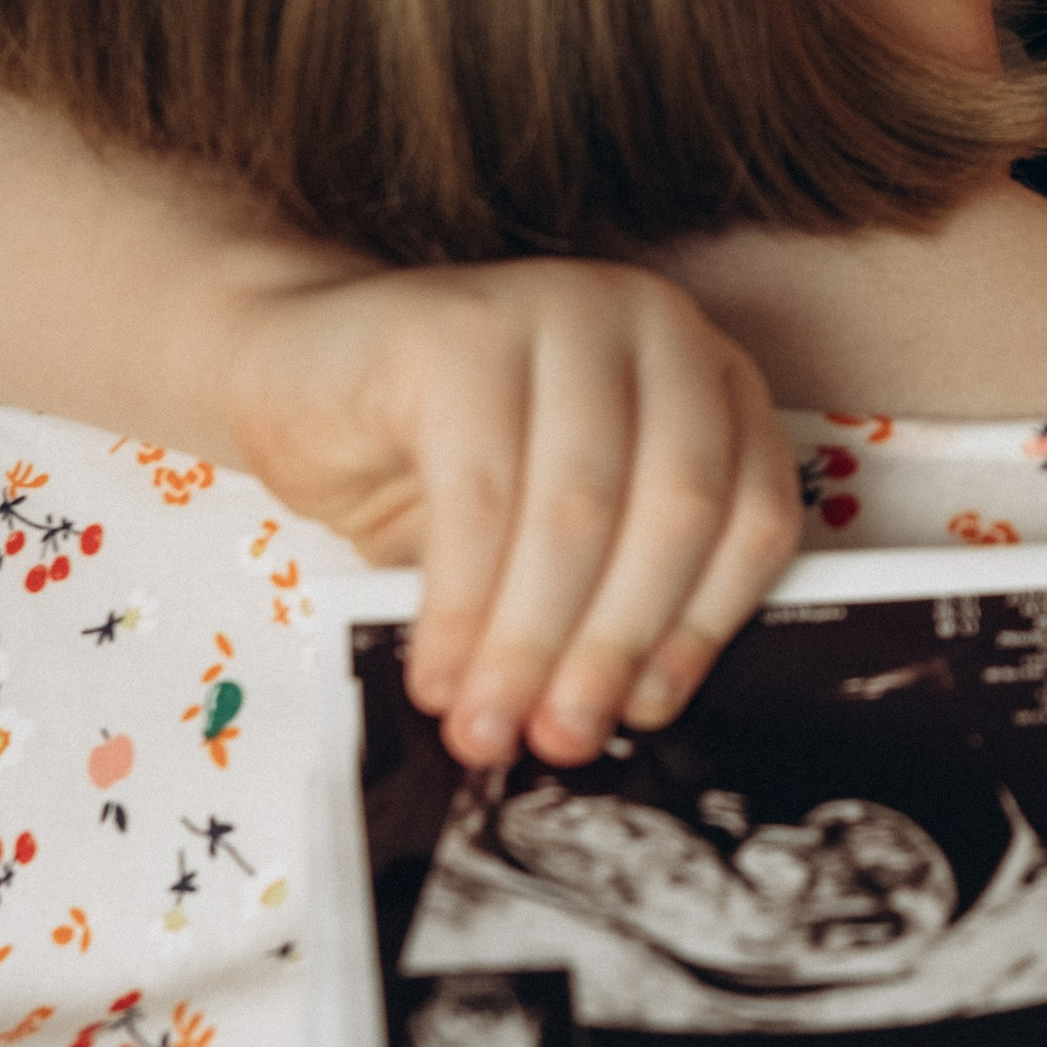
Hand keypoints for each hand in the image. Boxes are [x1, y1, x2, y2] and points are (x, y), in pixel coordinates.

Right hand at [225, 261, 800, 768]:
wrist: (295, 367)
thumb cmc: (438, 457)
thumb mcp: (549, 526)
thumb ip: (606, 590)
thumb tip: (619, 714)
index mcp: (710, 374)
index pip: (752, 511)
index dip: (703, 627)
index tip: (644, 712)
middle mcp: (655, 323)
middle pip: (675, 511)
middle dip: (614, 645)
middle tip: (560, 737)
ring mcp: (560, 309)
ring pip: (577, 510)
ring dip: (531, 641)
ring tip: (486, 725)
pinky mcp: (459, 329)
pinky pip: (480, 495)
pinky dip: (460, 603)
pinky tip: (436, 669)